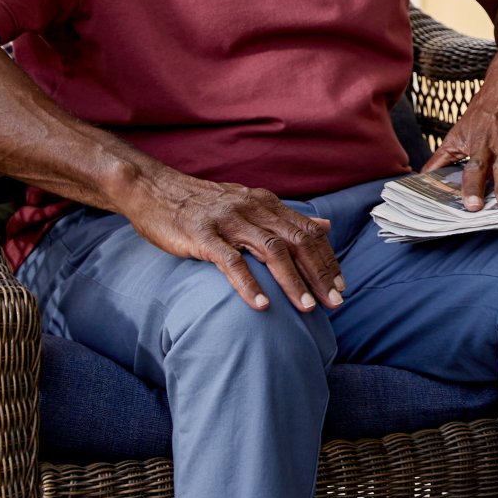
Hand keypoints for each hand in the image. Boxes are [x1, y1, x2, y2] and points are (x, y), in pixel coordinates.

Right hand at [121, 168, 343, 313]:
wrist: (155, 190)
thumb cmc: (204, 204)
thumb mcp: (251, 205)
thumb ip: (287, 218)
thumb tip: (325, 226)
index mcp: (267, 203)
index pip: (308, 232)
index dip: (327, 260)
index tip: (341, 286)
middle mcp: (254, 209)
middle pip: (297, 242)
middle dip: (320, 273)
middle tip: (335, 303)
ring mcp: (229, 221)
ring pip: (272, 251)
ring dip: (293, 281)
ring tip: (307, 308)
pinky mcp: (203, 235)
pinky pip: (231, 261)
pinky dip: (249, 284)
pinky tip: (263, 305)